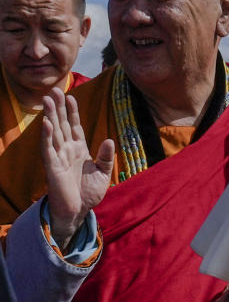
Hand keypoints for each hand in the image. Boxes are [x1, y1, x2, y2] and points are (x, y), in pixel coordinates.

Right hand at [42, 89, 113, 250]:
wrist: (79, 211)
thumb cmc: (88, 192)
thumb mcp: (103, 173)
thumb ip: (106, 157)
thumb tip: (109, 140)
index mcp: (78, 149)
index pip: (74, 126)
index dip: (72, 112)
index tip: (70, 96)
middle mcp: (66, 150)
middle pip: (61, 124)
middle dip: (58, 107)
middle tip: (54, 90)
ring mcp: (58, 157)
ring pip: (53, 132)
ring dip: (50, 116)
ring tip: (47, 99)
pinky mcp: (52, 167)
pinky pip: (48, 149)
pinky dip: (46, 136)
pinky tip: (46, 124)